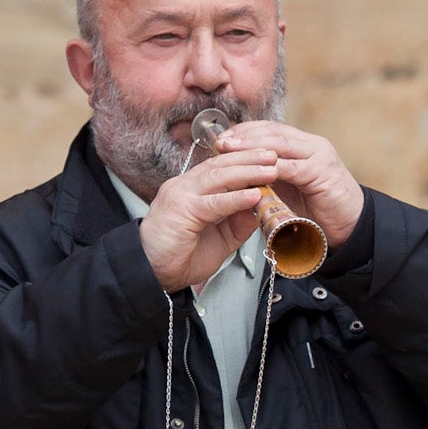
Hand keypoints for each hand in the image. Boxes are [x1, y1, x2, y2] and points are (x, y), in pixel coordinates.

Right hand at [140, 149, 281, 294]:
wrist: (153, 274)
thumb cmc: (182, 256)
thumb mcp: (221, 238)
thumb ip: (238, 223)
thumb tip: (260, 208)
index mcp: (192, 189)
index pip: (220, 167)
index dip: (245, 161)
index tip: (269, 159)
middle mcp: (184, 187)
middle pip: (220, 165)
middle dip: (249, 158)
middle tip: (274, 154)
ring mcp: (180, 196)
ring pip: (217, 178)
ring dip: (247, 172)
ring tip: (271, 170)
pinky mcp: (181, 211)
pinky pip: (213, 203)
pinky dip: (235, 198)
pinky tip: (254, 194)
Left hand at [202, 120, 365, 247]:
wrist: (351, 228)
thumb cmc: (319, 211)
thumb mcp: (288, 189)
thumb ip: (268, 176)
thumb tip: (236, 173)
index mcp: (303, 146)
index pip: (269, 129)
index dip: (244, 131)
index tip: (221, 138)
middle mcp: (312, 145)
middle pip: (272, 131)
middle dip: (243, 135)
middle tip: (220, 142)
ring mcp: (320, 156)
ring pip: (279, 144)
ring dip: (252, 146)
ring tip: (230, 150)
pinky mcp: (323, 172)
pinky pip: (292, 167)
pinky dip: (271, 168)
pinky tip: (254, 170)